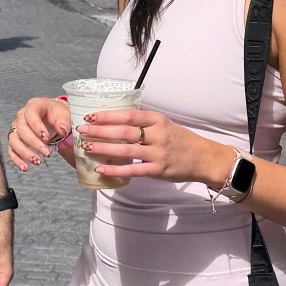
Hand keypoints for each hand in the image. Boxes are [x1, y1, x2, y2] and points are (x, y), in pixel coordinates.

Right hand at [8, 94, 72, 171]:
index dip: (37, 126)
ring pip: (14, 140)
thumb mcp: (64, 114)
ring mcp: (17, 128)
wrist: (53, 119)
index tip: (47, 138)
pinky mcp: (15, 140)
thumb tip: (62, 131)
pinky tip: (25, 168)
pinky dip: (17, 160)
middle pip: (21, 129)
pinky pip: (11, 150)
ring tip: (37, 162)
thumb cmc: (58, 115)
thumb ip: (64, 122)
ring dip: (24, 153)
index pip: (30, 114)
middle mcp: (22, 116)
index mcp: (34, 106)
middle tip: (47, 153)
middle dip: (34, 143)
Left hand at [77, 108, 226, 188]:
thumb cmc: (181, 141)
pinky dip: (115, 169)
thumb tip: (116, 121)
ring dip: (104, 148)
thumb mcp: (165, 125)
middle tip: (82, 129)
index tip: (91, 115)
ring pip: (125, 149)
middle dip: (100, 130)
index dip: (108, 115)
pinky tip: (101, 169)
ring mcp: (158, 153)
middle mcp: (158, 134)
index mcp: (158, 120)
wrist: (204, 158)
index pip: (128, 114)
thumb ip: (144, 124)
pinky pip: (132, 170)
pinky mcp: (158, 170)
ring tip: (87, 147)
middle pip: (124, 131)